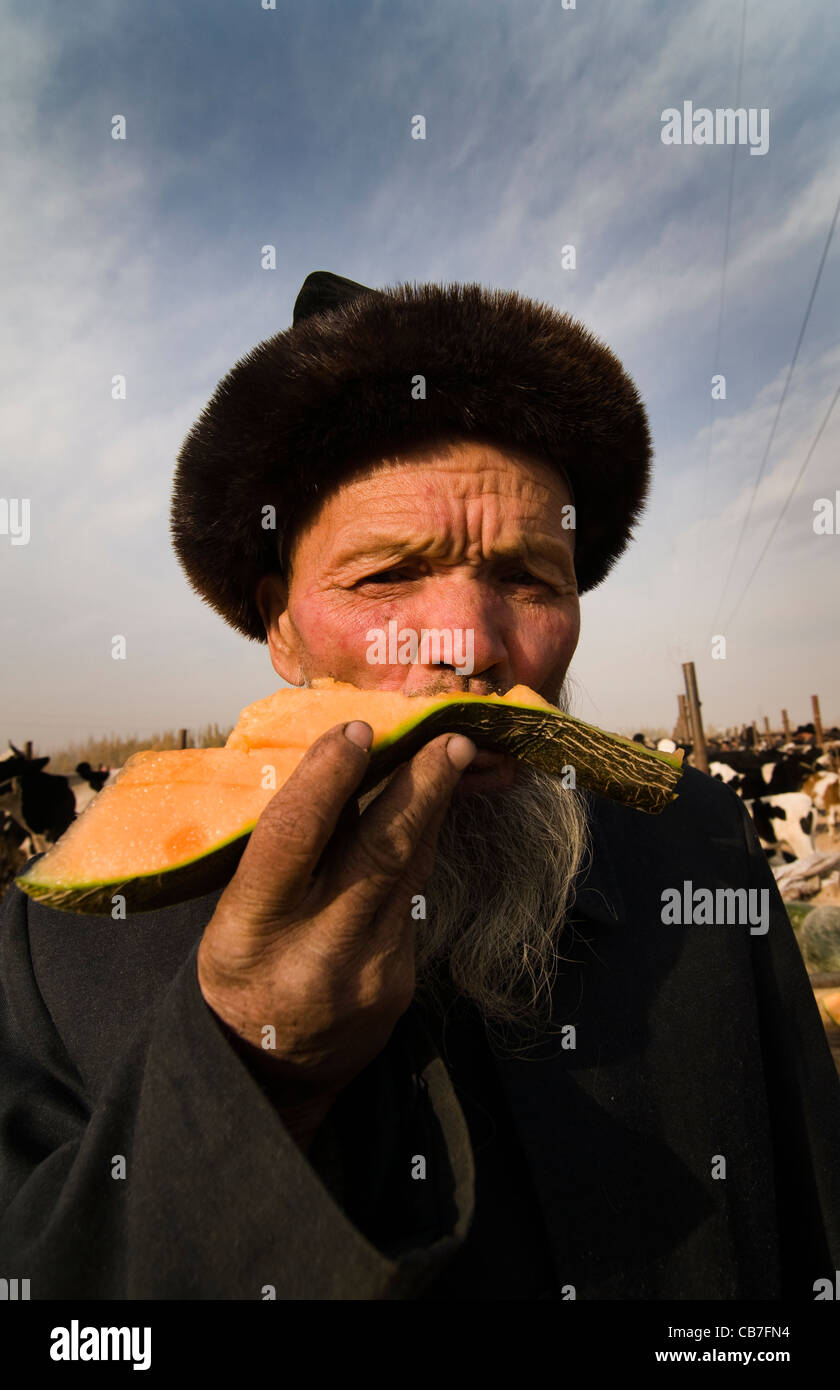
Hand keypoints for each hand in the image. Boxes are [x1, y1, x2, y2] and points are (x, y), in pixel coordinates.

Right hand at [197, 721, 476, 1147]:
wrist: (271, 1073)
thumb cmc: (243, 969)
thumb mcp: (234, 914)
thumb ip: (281, 856)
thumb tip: (334, 767)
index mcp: (250, 930)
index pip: (292, 840)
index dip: (326, 779)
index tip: (354, 731)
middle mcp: (314, 951)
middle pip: (377, 854)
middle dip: (419, 788)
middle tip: (448, 738)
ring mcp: (368, 971)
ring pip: (408, 872)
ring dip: (431, 809)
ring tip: (450, 756)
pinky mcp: (401, 983)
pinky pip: (412, 902)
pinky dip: (416, 854)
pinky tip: (425, 818)